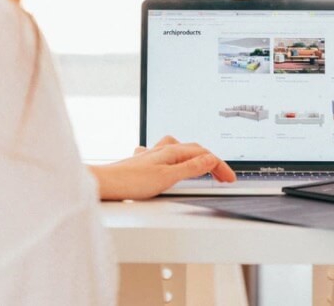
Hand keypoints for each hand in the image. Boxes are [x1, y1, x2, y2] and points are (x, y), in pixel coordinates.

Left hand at [89, 136, 236, 200]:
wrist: (104, 183)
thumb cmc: (130, 181)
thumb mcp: (167, 177)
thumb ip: (190, 168)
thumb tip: (211, 159)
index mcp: (171, 151)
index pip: (203, 155)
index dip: (219, 166)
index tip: (230, 178)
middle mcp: (162, 149)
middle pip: (194, 150)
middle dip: (211, 161)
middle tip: (223, 176)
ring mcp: (152, 155)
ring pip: (179, 150)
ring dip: (195, 156)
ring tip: (203, 165)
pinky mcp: (143, 163)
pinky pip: (165, 155)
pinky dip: (176, 159)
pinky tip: (170, 164)